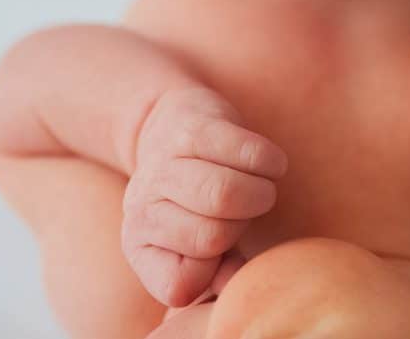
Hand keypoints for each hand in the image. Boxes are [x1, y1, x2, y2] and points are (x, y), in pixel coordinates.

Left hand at [122, 88, 286, 305]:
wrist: (169, 124)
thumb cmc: (195, 195)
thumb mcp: (198, 242)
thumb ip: (216, 272)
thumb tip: (233, 281)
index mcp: (138, 244)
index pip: (180, 284)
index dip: (212, 268)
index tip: (221, 246)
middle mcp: (141, 206)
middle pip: (213, 236)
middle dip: (242, 225)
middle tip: (242, 210)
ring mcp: (164, 164)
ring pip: (227, 195)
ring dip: (261, 194)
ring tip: (258, 187)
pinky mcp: (194, 127)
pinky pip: (248, 153)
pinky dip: (271, 164)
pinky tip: (267, 164)